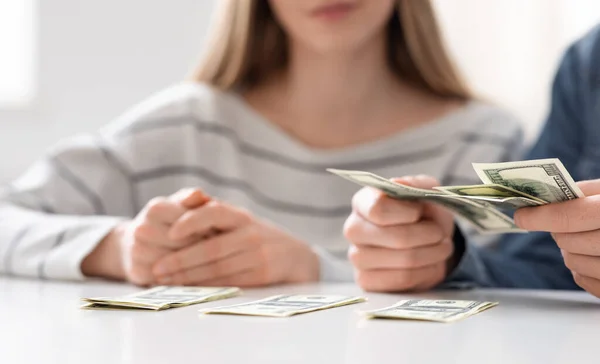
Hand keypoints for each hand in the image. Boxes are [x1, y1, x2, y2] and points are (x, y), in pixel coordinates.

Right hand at [81, 188, 209, 284]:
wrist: (135, 244)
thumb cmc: (167, 221)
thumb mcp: (179, 205)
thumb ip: (191, 199)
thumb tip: (199, 194)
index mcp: (155, 208)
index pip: (190, 221)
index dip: (208, 229)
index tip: (222, 235)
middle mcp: (143, 229)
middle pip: (184, 243)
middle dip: (204, 248)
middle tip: (221, 253)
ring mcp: (137, 251)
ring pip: (176, 263)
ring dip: (196, 266)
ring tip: (211, 264)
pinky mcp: (137, 272)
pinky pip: (167, 279)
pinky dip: (182, 279)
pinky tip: (195, 276)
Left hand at [151, 200, 319, 286]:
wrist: (295, 256)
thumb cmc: (256, 235)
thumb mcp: (239, 219)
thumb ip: (213, 210)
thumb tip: (188, 197)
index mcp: (241, 216)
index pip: (215, 212)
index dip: (192, 221)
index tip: (170, 233)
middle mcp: (251, 233)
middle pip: (212, 248)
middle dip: (181, 260)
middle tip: (157, 268)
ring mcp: (258, 255)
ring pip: (217, 268)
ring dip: (189, 277)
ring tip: (166, 280)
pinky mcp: (262, 275)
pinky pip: (228, 282)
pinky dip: (206, 286)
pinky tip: (189, 288)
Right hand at [344, 175, 454, 291]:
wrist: (427, 241)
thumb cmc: (423, 212)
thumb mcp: (425, 191)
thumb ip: (414, 185)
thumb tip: (398, 183)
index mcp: (363, 202)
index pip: (378, 209)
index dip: (407, 212)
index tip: (421, 212)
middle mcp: (354, 229)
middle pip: (396, 237)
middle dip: (428, 235)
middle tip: (440, 233)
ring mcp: (357, 257)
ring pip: (404, 261)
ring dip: (432, 254)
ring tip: (442, 246)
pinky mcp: (366, 281)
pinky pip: (403, 279)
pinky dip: (426, 272)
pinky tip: (431, 263)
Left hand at [515, 180, 599, 298]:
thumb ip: (587, 192)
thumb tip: (546, 200)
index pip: (570, 216)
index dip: (539, 216)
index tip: (520, 215)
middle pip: (568, 241)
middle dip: (558, 230)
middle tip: (562, 222)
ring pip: (573, 263)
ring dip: (569, 250)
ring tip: (583, 238)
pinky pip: (586, 283)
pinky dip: (581, 270)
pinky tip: (593, 256)